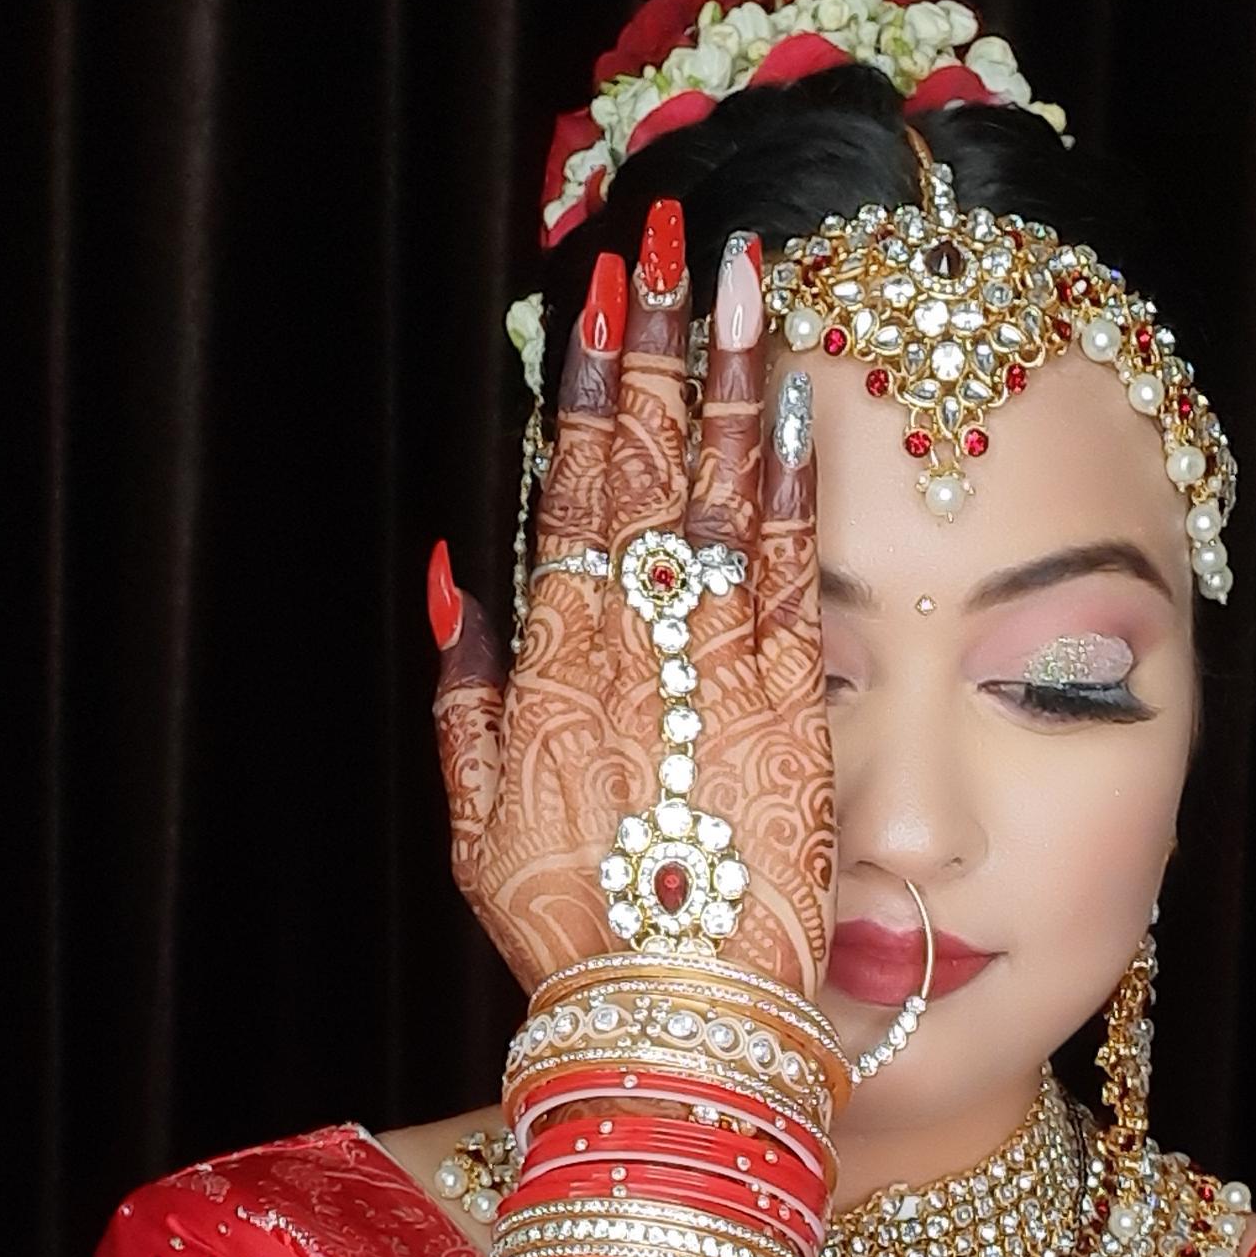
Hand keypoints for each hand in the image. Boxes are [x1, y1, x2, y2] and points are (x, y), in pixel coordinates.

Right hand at [429, 207, 832, 998]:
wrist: (672, 1023)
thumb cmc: (571, 939)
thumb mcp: (474, 828)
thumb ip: (461, 697)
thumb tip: (455, 575)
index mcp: (548, 669)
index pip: (573, 495)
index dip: (593, 388)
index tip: (607, 295)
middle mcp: (632, 652)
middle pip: (647, 468)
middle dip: (660, 344)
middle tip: (676, 233)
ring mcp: (716, 674)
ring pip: (725, 496)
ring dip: (731, 376)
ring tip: (745, 271)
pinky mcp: (794, 710)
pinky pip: (794, 573)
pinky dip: (794, 483)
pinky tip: (800, 400)